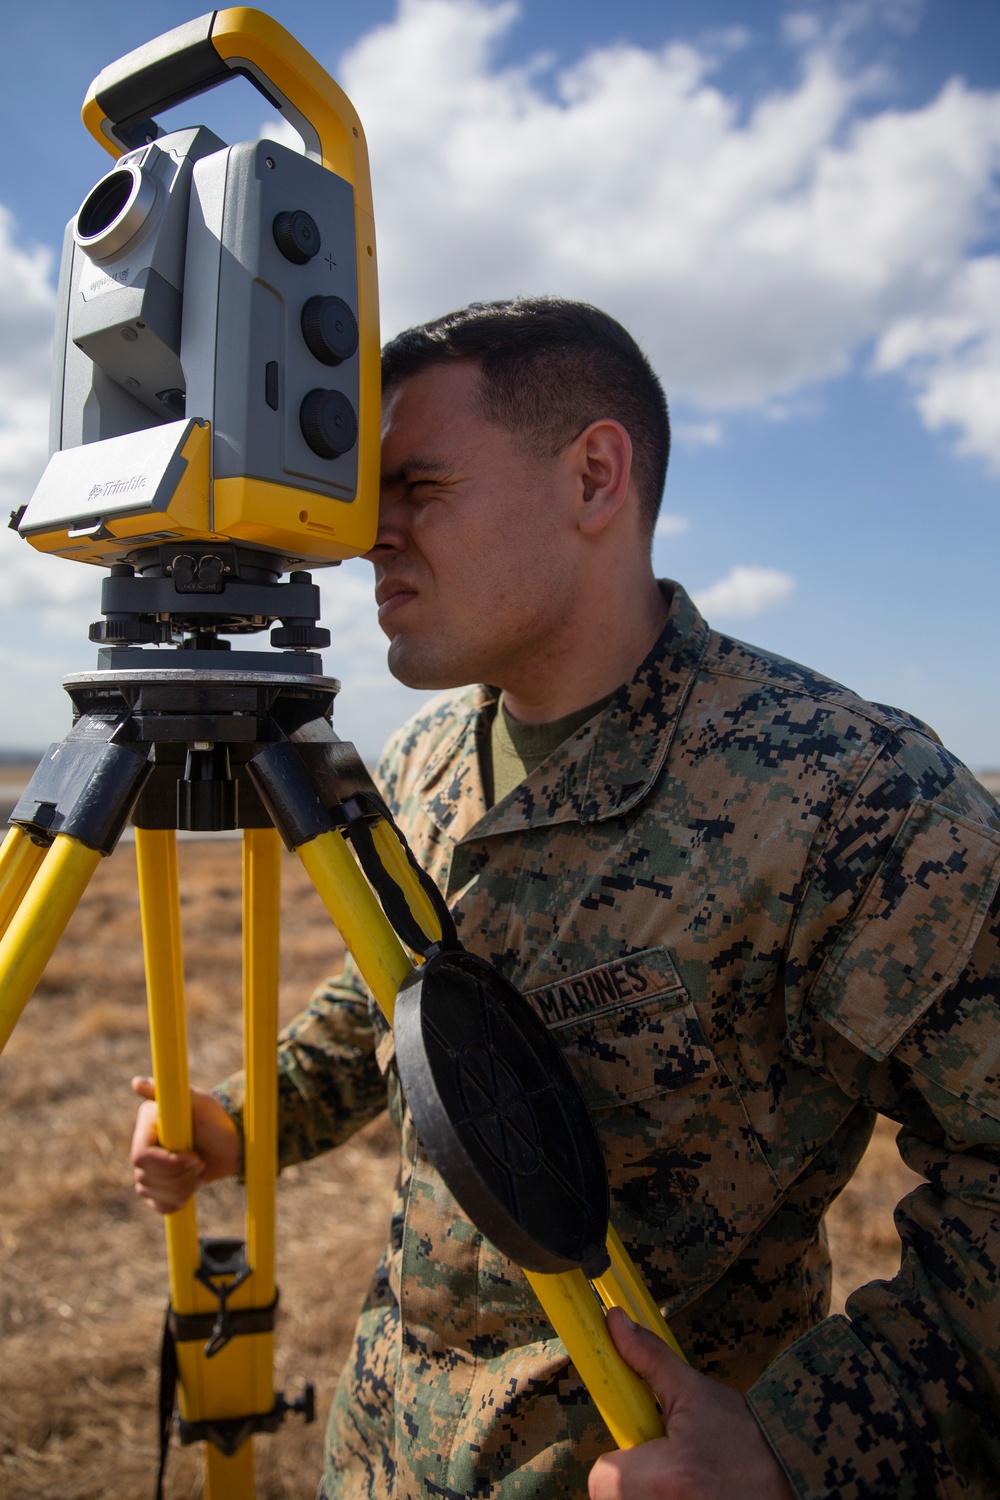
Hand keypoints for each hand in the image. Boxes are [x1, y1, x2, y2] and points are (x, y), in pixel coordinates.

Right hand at [130, 1076, 240, 1214]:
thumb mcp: (200, 1103)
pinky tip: (191, 1189)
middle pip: (145, 1178)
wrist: (233, 1143)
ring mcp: (148, 1168)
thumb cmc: (218, 1119)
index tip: (194, 1156)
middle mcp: (143, 1145)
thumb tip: (137, 1082)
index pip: (141, 1156)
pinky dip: (175, 1202)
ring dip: (182, 1188)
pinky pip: (157, 1204)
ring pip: (150, 1193)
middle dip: (179, 1176)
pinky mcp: (159, 1186)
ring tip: (200, 1171)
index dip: (167, 1163)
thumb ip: (171, 1091)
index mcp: (147, 1125)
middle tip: (201, 1163)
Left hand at [588, 1307, 795, 1499]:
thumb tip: (615, 1322)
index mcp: (667, 1476)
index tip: (640, 1446)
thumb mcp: (695, 1392)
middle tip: (666, 1463)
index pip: (602, 1479)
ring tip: (684, 1479)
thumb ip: (649, 1359)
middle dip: (632, 1481)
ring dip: (649, 1492)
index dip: (616, 1461)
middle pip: (615, 1498)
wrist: (798, 1471)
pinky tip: (693, 1491)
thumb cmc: (748, 1435)